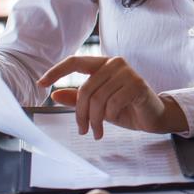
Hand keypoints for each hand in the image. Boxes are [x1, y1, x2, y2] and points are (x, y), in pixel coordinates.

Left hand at [37, 56, 187, 138]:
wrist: (153, 116)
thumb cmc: (126, 108)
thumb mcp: (98, 105)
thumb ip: (78, 99)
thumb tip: (55, 95)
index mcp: (103, 64)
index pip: (75, 61)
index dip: (56, 71)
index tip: (40, 84)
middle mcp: (115, 63)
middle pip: (85, 89)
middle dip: (81, 114)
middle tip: (82, 130)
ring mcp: (127, 73)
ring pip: (98, 98)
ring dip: (94, 120)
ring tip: (96, 132)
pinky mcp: (137, 85)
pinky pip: (113, 103)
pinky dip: (109, 117)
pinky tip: (112, 122)